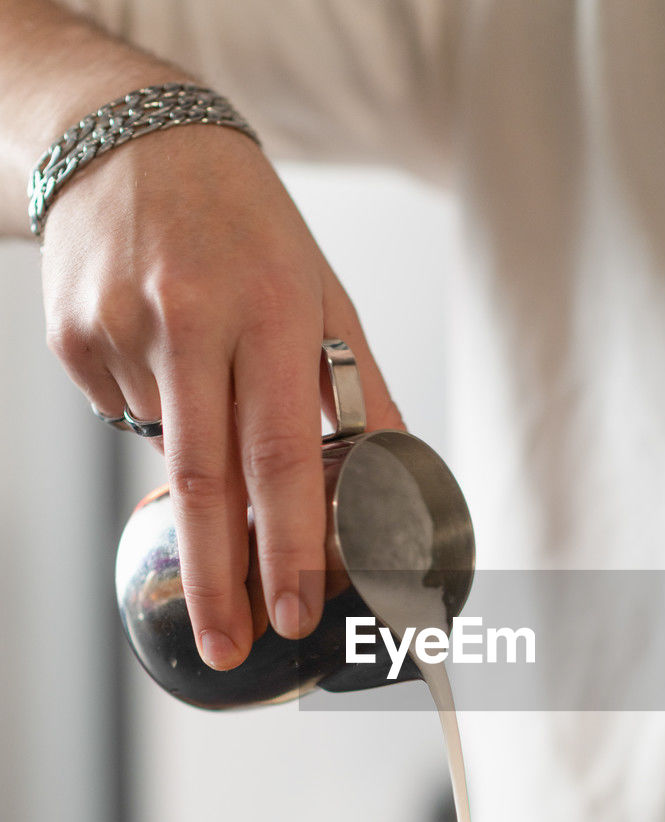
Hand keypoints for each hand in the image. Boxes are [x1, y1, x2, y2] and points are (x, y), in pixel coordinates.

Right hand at [41, 123, 403, 666]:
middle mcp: (190, 322)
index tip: (296, 611)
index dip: (291, 546)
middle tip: (227, 646)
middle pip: (204, 485)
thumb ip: (359, 387)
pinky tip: (163, 358)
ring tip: (202, 383)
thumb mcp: (321, 291)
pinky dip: (152, 415)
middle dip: (219, 580)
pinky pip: (121, 415)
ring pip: (162, 449)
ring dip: (193, 460)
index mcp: (270, 314)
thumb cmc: (246, 224)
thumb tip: (397, 473)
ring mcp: (121, 330)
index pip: (283, 458)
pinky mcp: (73, 338)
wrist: (134, 137)